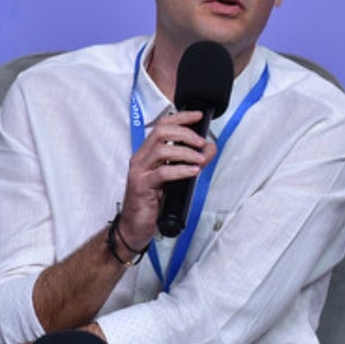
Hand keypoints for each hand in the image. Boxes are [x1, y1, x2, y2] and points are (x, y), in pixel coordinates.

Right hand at [119, 110, 217, 245]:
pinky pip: (162, 173)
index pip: (162, 126)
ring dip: (185, 152)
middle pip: (161, 133)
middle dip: (185, 133)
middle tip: (201, 142)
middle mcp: (141, 159)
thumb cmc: (152, 203)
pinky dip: (181, 170)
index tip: (197, 116)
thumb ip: (192, 161)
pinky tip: (192, 172)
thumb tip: (209, 148)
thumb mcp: (176, 178)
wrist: (135, 227)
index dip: (180, 118)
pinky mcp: (141, 187)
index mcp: (147, 153)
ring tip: (199, 160)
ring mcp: (139, 172)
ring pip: (161, 150)